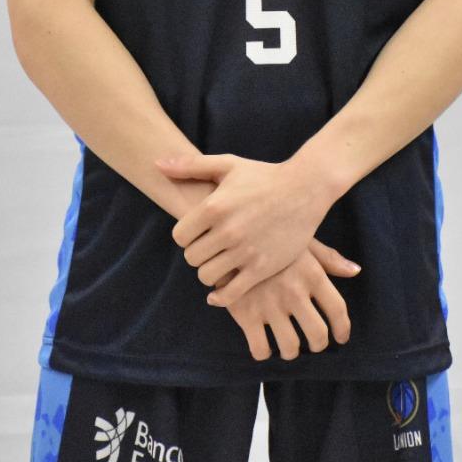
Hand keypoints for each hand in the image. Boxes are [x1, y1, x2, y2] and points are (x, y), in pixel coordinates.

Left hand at [157, 152, 338, 305]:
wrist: (305, 188)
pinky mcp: (262, 268)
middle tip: (209, 247)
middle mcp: (228, 230)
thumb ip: (190, 166)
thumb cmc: (263, 176)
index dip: (186, 235)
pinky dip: (221, 296)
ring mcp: (245, 251)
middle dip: (197, 254)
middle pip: (191, 258)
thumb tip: (156, 164)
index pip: (179, 236)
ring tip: (220, 261)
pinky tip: (221, 290)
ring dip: (210, 271)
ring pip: (207, 277)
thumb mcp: (227, 165)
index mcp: (215, 206)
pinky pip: (230, 294)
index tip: (197, 232)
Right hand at [224, 237, 357, 362]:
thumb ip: (328, 258)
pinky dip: (264, 352)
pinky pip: (261, 350)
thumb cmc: (268, 237)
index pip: (338, 310)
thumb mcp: (300, 241)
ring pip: (290, 348)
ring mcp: (269, 304)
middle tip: (312, 343)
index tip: (340, 338)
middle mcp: (294, 291)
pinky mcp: (245, 314)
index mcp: (311, 272)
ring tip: (288, 344)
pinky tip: (263, 343)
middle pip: (317, 336)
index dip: (342, 329)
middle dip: (317, 345)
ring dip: (291, 351)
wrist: (226, 234)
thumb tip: (355, 271)